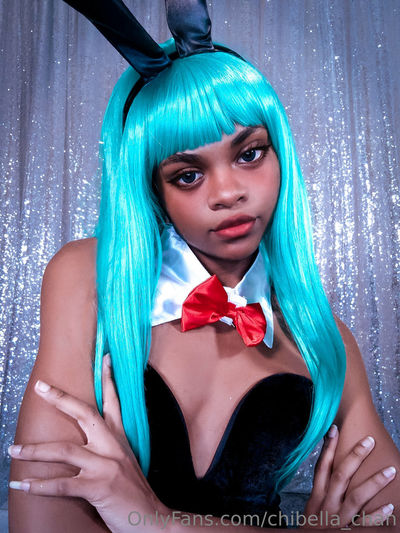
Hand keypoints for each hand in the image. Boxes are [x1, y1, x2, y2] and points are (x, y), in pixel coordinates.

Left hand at [8, 354, 170, 532]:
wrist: (153, 520)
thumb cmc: (135, 493)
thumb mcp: (126, 463)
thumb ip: (109, 449)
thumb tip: (88, 442)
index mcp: (120, 439)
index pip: (114, 402)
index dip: (108, 379)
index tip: (104, 357)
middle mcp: (113, 447)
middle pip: (85, 414)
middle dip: (60, 399)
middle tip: (40, 387)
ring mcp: (106, 466)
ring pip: (64, 450)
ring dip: (34, 451)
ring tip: (13, 450)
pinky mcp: (99, 488)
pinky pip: (62, 484)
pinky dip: (39, 484)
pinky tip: (24, 484)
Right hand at [301, 424, 395, 528]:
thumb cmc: (312, 532)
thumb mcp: (311, 511)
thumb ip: (321, 495)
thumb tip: (331, 473)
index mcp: (316, 499)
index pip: (321, 468)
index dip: (328, 448)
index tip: (335, 429)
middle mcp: (326, 506)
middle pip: (340, 476)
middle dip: (355, 456)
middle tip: (370, 440)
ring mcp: (338, 521)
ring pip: (356, 497)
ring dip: (374, 482)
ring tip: (391, 470)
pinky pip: (364, 524)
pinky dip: (377, 516)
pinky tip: (390, 507)